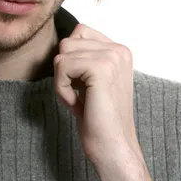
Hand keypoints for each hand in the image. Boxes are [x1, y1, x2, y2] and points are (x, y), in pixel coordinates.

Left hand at [53, 23, 138, 164]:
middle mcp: (119, 49)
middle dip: (65, 72)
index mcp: (119, 51)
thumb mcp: (91, 81)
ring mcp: (112, 57)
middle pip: (67, 42)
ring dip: (62, 81)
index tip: (84, 87)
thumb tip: (63, 44)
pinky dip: (61, 88)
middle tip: (80, 96)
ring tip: (80, 100)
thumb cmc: (99, 119)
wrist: (113, 148)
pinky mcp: (100, 68)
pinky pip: (62, 66)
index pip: (79, 32)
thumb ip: (83, 58)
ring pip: (62, 54)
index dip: (71, 60)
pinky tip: (77, 104)